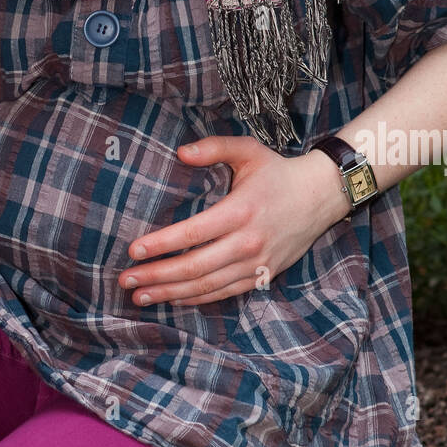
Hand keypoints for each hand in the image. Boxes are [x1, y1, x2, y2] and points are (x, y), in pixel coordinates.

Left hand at [117, 135, 343, 307]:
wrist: (320, 196)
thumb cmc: (277, 172)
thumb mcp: (248, 150)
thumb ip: (213, 148)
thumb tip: (180, 153)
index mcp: (240, 211)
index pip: (192, 234)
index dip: (161, 245)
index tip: (133, 251)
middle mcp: (247, 242)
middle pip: (194, 267)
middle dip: (157, 275)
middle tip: (126, 280)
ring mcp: (256, 264)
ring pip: (207, 286)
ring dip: (170, 293)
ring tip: (140, 295)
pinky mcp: (263, 276)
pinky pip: (225, 293)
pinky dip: (197, 299)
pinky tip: (173, 298)